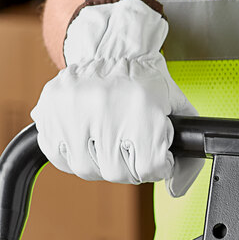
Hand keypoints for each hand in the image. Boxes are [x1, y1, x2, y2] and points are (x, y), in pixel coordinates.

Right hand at [31, 0, 202, 196]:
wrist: (113, 49)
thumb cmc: (147, 84)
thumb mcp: (179, 111)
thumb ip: (188, 156)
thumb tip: (176, 190)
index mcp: (144, 108)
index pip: (148, 168)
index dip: (157, 166)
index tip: (157, 154)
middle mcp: (107, 106)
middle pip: (116, 172)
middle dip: (129, 166)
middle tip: (131, 147)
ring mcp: (74, 108)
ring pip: (86, 169)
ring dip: (101, 162)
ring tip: (110, 141)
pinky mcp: (49, 109)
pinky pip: (58, 156)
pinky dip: (74, 155)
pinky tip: (87, 138)